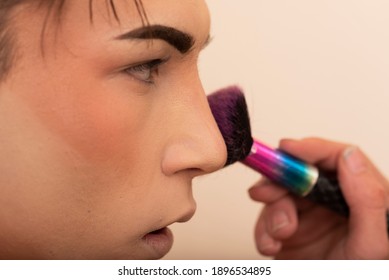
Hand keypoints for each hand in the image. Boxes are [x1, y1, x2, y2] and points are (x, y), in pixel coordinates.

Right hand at [249, 138, 388, 258]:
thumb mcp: (371, 245)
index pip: (338, 159)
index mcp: (360, 199)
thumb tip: (349, 155)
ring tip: (279, 234)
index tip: (286, 149)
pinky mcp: (289, 232)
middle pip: (302, 174)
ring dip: (271, 213)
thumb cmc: (356, 277)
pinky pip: (267, 219)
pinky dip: (263, 231)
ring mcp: (310, 217)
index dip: (311, 149)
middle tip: (265, 192)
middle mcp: (333, 204)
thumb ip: (368, 198)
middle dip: (280, 183)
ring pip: (280, 195)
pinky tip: (271, 245)